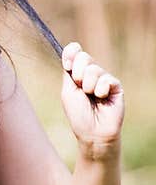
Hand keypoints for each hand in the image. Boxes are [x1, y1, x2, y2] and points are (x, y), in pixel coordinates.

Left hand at [60, 42, 123, 157]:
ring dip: (88, 85)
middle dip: (78, 71)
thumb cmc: (78, 114)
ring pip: (94, 69)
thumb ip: (69, 72)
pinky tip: (102, 98)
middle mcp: (90, 75)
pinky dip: (101, 89)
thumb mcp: (68, 91)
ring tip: (91, 97)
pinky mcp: (116, 86)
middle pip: (84, 57)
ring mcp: (104, 79)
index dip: (71, 52)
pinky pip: (107, 79)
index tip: (67, 63)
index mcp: (77, 74)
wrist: (92, 131)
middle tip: (79, 86)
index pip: (75, 54)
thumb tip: (69, 52)